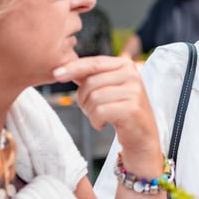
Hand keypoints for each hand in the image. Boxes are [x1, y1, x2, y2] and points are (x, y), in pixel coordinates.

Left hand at [53, 56, 161, 175]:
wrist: (141, 136)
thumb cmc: (121, 111)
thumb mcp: (108, 88)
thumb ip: (90, 76)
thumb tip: (63, 68)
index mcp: (126, 64)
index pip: (93, 62)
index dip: (73, 68)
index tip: (56, 75)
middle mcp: (132, 75)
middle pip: (90, 82)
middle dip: (83, 99)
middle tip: (92, 110)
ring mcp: (134, 91)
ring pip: (93, 97)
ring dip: (89, 112)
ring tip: (100, 117)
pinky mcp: (132, 108)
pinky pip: (100, 111)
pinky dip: (96, 121)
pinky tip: (103, 124)